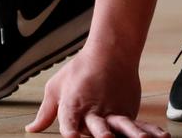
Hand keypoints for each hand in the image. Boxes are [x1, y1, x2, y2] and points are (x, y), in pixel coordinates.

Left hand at [25, 52, 169, 137]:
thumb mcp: (57, 87)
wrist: (109, 52)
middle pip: (96, 126)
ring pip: (122, 126)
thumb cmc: (79, 72)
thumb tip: (31, 129)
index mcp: (73, 105)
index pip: (68, 122)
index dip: (70, 131)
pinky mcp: (128, 111)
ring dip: (130, 134)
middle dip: (100, 134)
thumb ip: (46, 112)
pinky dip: (151, 131)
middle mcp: (93, 112)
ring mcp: (113, 112)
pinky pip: (140, 124)